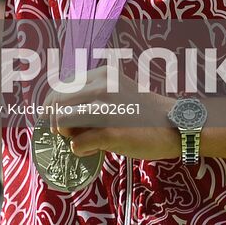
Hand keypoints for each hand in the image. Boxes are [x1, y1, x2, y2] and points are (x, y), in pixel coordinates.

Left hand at [45, 66, 182, 160]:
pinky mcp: (112, 132)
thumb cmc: (141, 113)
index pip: (58, 89)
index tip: (55, 121)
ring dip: (68, 136)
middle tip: (69, 135)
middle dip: (56, 123)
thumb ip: (88, 97)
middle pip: (56, 105)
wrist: (175, 126)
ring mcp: (106, 109)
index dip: (51, 108)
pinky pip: (78, 144)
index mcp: (100, 75)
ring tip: (84, 141)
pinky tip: (93, 150)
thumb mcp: (115, 92)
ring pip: (62, 122)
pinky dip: (80, 150)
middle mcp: (101, 87)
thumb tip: (53, 114)